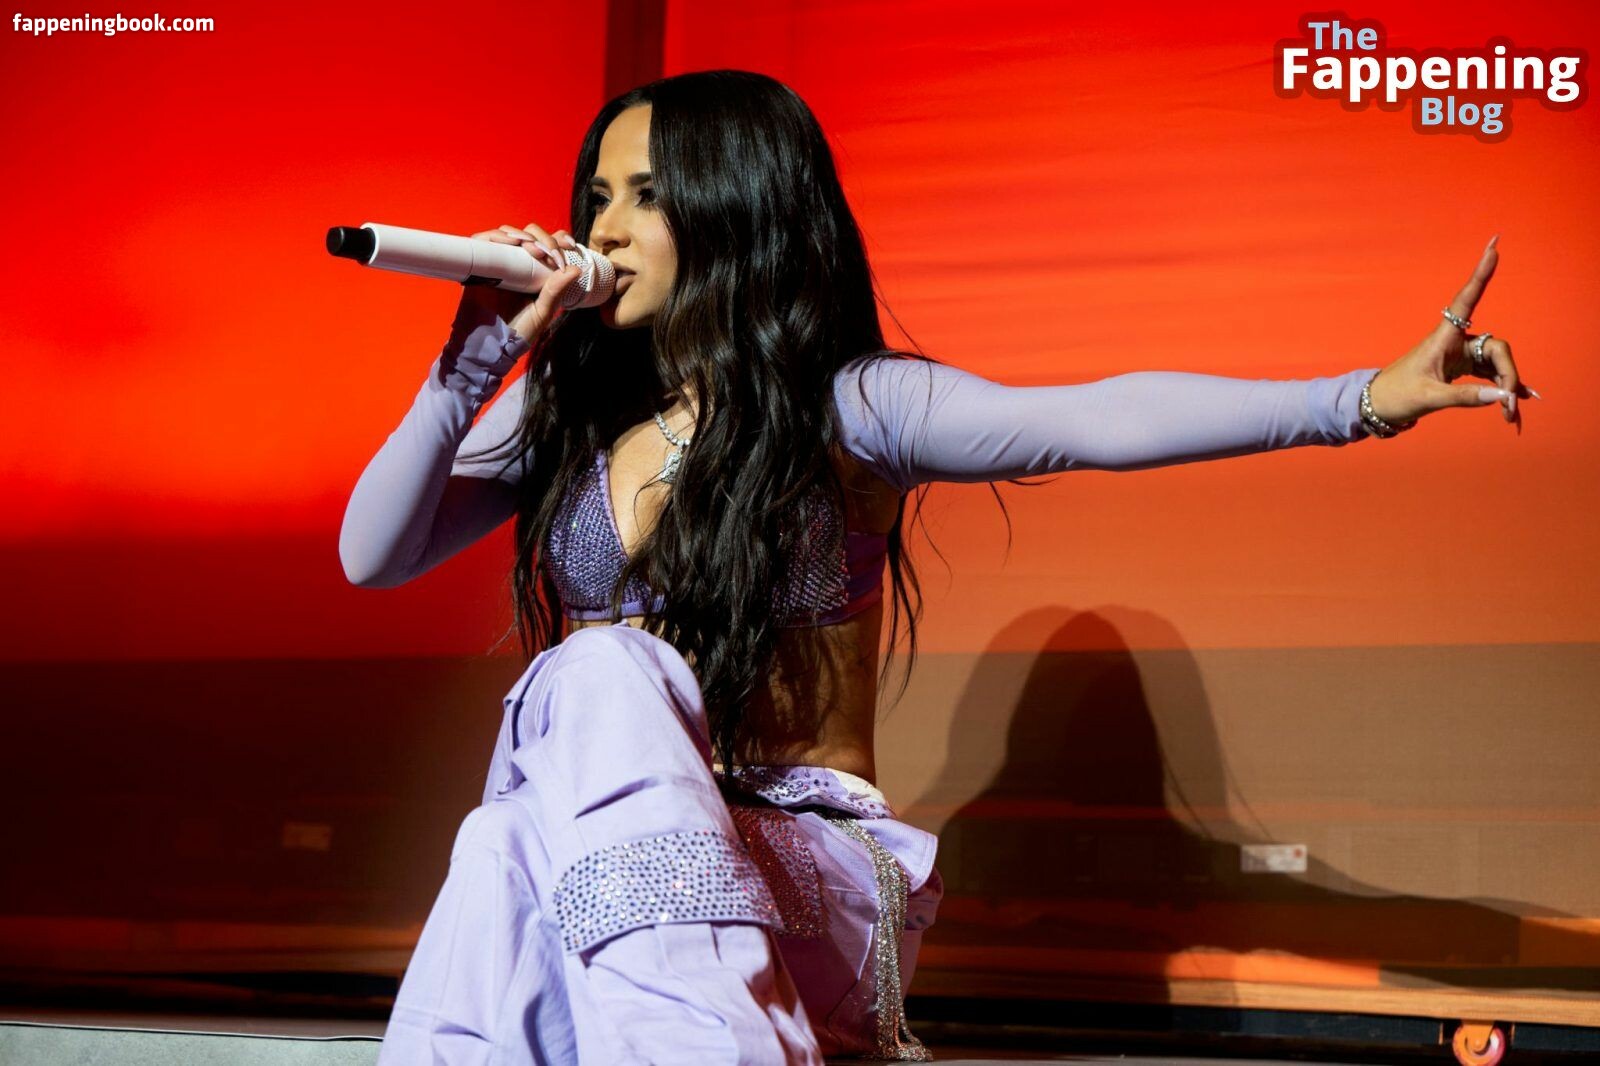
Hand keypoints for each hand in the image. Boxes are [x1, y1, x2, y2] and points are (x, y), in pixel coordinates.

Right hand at [455, 222, 585, 343]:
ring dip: (520, 234)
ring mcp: (499, 262)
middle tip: (544, 252)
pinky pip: (484, 242)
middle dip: (541, 237)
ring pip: (508, 233)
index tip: (568, 245)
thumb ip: (556, 291)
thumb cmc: (519, 330)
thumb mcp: (543, 311)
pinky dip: (494, 236)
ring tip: (527, 246)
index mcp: (538, 272)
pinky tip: (507, 241)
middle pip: (530, 234)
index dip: (559, 239)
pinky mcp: (479, 264)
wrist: (491, 343)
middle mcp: (519, 262)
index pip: (550, 245)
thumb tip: (576, 269)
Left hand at [1366, 235, 1540, 433]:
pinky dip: (1500, 390)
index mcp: (1443, 338)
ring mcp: (1459, 355)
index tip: (1494, 245)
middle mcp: (1454, 342)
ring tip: (1510, 415)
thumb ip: (1466, 397)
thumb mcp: (1430, 397)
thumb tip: (1501, 397)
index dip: (1481, 273)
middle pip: (1496, 349)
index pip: (1466, 299)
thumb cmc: (1396, 396)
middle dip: (1508, 375)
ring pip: (1496, 364)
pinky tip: (1512, 406)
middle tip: (1509, 405)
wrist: (1378, 406)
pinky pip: (1489, 376)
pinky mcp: (1461, 369)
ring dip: (1506, 387)